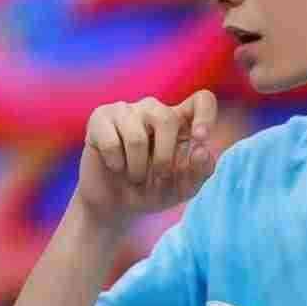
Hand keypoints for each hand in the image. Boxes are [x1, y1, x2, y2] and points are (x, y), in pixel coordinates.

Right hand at [78, 90, 218, 222]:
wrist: (115, 205)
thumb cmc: (152, 191)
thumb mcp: (183, 188)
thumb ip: (200, 172)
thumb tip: (202, 150)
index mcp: (180, 122)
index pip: (202, 101)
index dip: (205, 116)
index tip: (200, 139)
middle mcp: (155, 110)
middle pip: (168, 119)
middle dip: (164, 159)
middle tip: (158, 177)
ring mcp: (127, 110)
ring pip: (137, 137)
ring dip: (137, 169)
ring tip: (135, 176)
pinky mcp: (101, 117)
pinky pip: (111, 142)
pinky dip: (116, 165)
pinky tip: (115, 166)